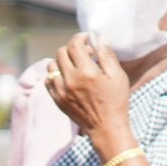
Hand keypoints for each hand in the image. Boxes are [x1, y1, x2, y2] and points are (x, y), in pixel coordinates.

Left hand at [46, 33, 133, 158]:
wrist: (106, 128)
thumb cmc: (116, 102)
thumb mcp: (118, 77)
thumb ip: (108, 56)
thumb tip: (101, 38)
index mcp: (87, 72)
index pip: (74, 45)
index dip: (80, 37)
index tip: (86, 38)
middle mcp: (70, 79)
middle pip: (61, 52)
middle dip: (72, 48)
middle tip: (85, 53)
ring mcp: (61, 90)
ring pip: (52, 65)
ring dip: (62, 61)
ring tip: (75, 66)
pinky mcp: (57, 99)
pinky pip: (48, 80)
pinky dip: (56, 75)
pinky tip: (68, 78)